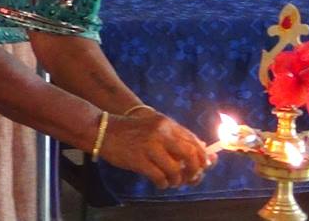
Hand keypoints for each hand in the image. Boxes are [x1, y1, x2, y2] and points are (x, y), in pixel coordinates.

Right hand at [99, 113, 213, 188]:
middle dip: (195, 170)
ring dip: (177, 180)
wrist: (104, 130)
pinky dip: (163, 184)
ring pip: (176, 170)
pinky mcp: (139, 160)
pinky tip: (160, 183)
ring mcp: (150, 146)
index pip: (193, 141)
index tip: (205, 166)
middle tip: (191, 177)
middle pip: (190, 155)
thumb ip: (175, 136)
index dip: (202, 156)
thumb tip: (200, 150)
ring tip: (172, 182)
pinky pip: (160, 177)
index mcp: (166, 124)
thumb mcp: (154, 126)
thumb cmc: (131, 130)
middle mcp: (161, 133)